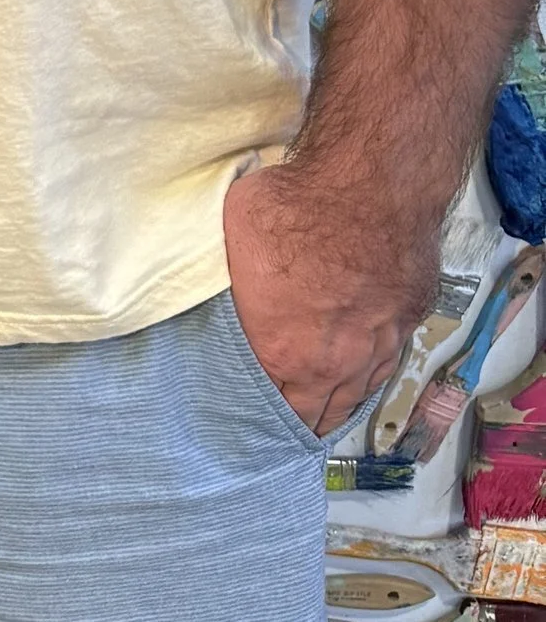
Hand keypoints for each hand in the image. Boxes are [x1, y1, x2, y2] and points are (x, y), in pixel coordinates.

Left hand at [223, 160, 438, 438]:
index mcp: (279, 350)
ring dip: (335, 406)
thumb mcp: (232, 241)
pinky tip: (362, 376)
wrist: (368, 187)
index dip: (255, 413)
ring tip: (320, 418)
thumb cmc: (292, 208)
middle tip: (282, 433)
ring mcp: (376, 344)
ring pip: (354, 394)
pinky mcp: (407, 321)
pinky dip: (370, 374)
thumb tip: (214, 282)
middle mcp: (331, 362)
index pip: (265, 403)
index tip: (244, 421)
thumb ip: (230, 279)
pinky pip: (387, 361)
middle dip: (296, 423)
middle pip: (311, 410)